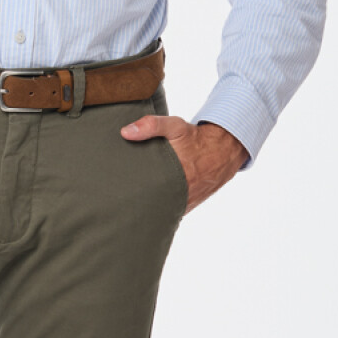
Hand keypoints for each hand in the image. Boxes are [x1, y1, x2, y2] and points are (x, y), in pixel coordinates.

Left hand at [118, 115, 247, 212]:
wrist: (223, 151)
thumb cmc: (195, 139)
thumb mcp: (175, 126)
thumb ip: (151, 126)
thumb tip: (125, 132)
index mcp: (173, 174)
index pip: (143, 188)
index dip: (128, 189)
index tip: (114, 187)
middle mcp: (179, 192)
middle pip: (148, 202)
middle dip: (133, 201)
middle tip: (115, 198)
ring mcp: (183, 202)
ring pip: (159, 210)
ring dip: (146, 207)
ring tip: (127, 206)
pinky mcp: (187, 206)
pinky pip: (169, 212)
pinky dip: (159, 210)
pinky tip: (145, 208)